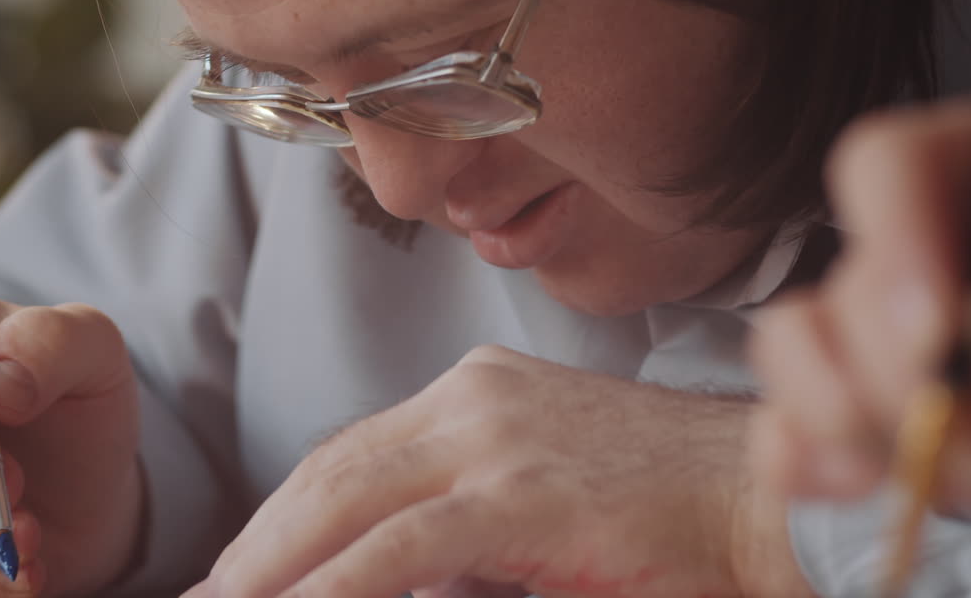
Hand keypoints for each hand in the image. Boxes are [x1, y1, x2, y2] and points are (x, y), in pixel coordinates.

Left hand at [183, 345, 810, 597]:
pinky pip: (402, 548)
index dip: (282, 518)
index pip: (350, 455)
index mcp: (474, 392)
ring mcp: (494, 439)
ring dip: (273, 566)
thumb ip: (466, 515)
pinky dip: (336, 584)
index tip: (239, 572)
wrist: (767, 494)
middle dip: (257, 545)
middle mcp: (471, 399)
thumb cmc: (666, 506)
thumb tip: (394, 566)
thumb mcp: (544, 491)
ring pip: (347, 500)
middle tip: (203, 596)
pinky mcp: (522, 493)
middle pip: (329, 471)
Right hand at [748, 98, 970, 522]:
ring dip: (837, 417)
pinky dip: (803, 464)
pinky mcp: (847, 414)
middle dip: (892, 375)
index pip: (886, 166)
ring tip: (922, 471)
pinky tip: (861, 482)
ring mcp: (867, 337)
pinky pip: (781, 432)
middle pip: (846, 284)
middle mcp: (912, 255)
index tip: (934, 330)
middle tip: (952, 430)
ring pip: (788, 346)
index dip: (891, 240)